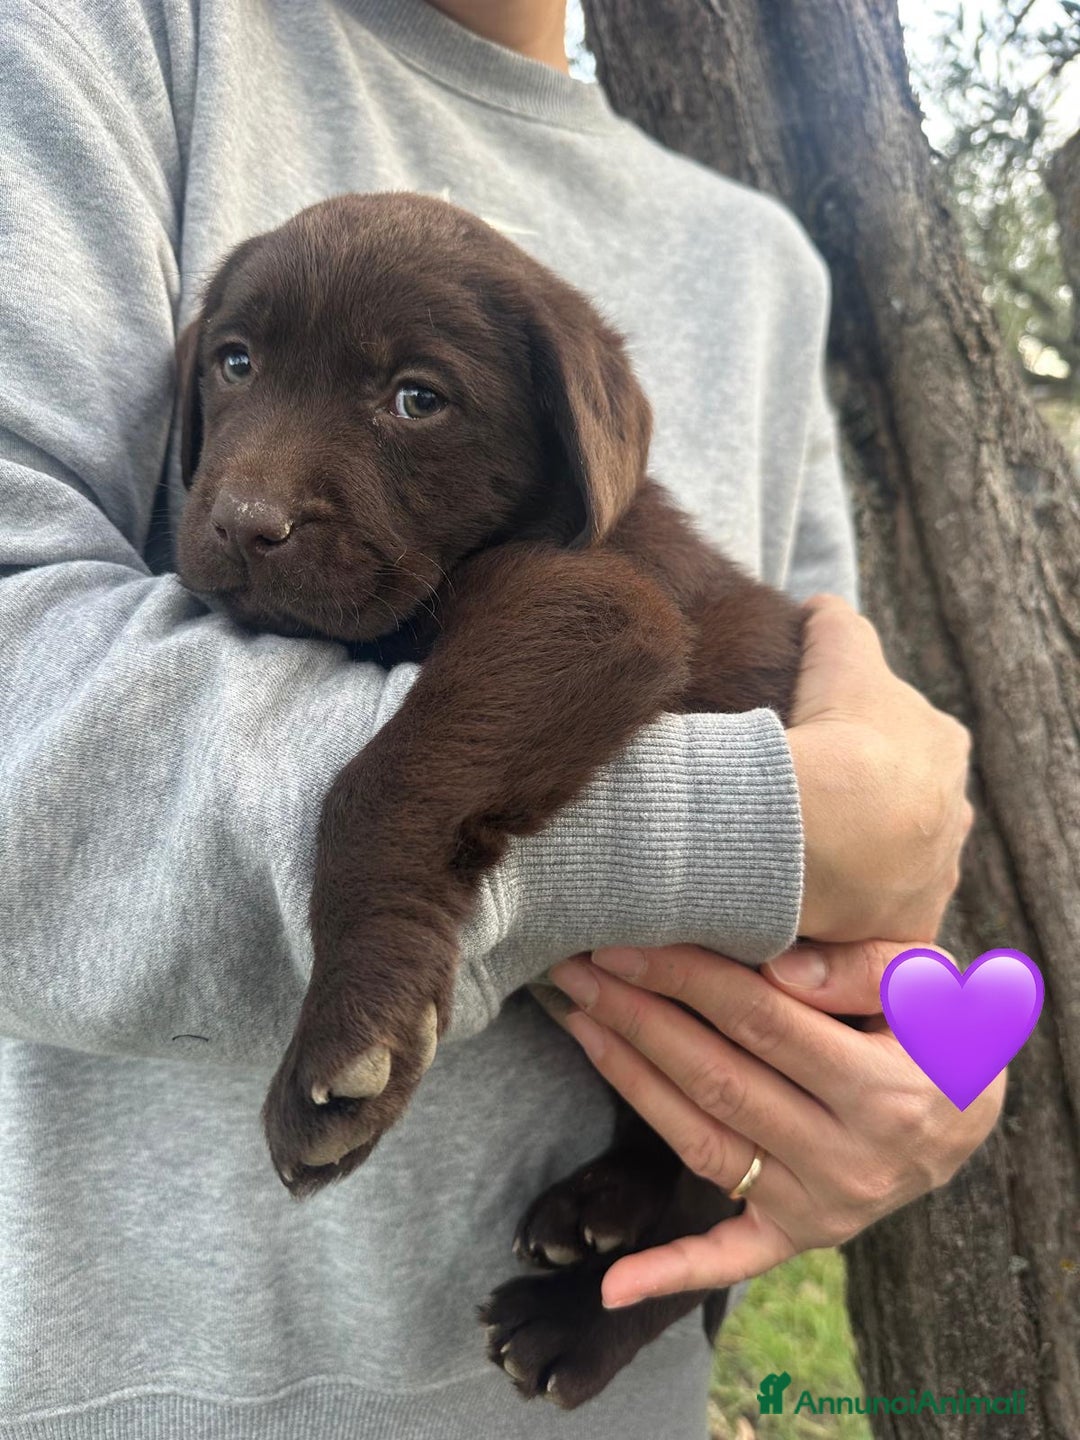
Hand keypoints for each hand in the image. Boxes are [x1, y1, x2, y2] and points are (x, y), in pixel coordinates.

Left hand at [544, 939, 1003, 1306]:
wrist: (969, 1111)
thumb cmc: (936, 1029)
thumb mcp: (929, 985)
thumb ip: (864, 971)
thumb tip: (781, 969)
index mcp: (883, 1091)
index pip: (761, 1022)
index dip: (686, 979)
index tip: (624, 943)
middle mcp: (849, 1160)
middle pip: (718, 1079)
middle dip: (638, 1018)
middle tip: (577, 971)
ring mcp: (820, 1206)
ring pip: (703, 1142)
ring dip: (630, 1081)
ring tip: (578, 1021)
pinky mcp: (798, 1236)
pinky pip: (731, 1259)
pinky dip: (671, 1271)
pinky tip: (611, 1285)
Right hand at [788, 594, 973, 940]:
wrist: (821, 830)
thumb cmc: (836, 737)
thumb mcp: (840, 657)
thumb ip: (836, 627)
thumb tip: (820, 608)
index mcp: (943, 747)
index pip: (902, 737)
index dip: (852, 738)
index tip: (811, 747)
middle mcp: (953, 816)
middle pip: (898, 804)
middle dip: (858, 805)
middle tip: (797, 804)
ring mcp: (931, 878)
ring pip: (885, 865)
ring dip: (848, 863)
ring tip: (790, 857)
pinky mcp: (901, 932)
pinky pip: (867, 925)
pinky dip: (835, 913)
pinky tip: (796, 903)